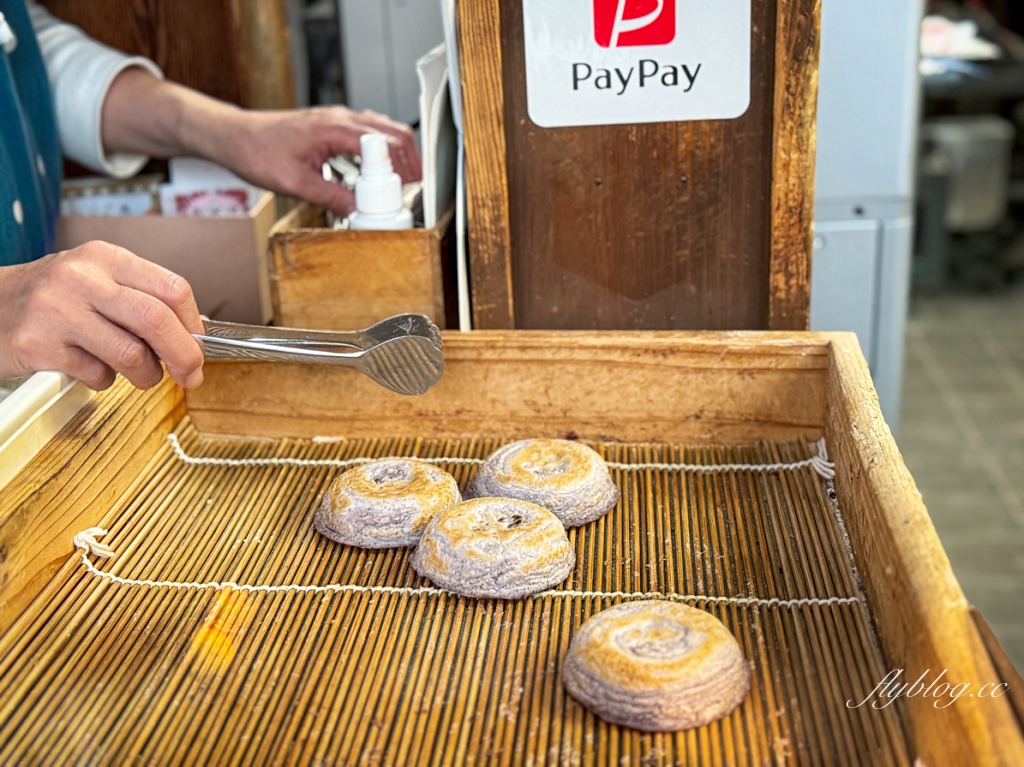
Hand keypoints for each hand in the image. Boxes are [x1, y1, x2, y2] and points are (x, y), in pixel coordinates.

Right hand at [0, 242, 204, 390]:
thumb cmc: (53, 299)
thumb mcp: (97, 282)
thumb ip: (143, 300)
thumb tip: (195, 334)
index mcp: (105, 258)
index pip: (171, 288)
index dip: (194, 324)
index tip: (200, 345)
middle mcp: (81, 278)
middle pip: (156, 319)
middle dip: (184, 355)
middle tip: (191, 375)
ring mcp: (57, 311)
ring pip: (130, 353)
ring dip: (145, 374)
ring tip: (138, 373)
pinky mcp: (39, 345)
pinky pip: (96, 374)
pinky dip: (104, 380)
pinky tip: (90, 367)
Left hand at [102, 70, 421, 216]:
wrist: (234, 136)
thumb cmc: (257, 152)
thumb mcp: (295, 184)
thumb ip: (330, 197)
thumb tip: (357, 210)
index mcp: (334, 129)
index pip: (384, 145)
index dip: (402, 169)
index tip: (406, 190)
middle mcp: (339, 119)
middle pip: (392, 132)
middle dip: (409, 159)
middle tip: (414, 185)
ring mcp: (336, 119)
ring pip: (382, 129)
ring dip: (396, 154)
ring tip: (400, 181)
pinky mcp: (330, 125)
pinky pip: (366, 133)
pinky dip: (379, 150)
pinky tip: (374, 172)